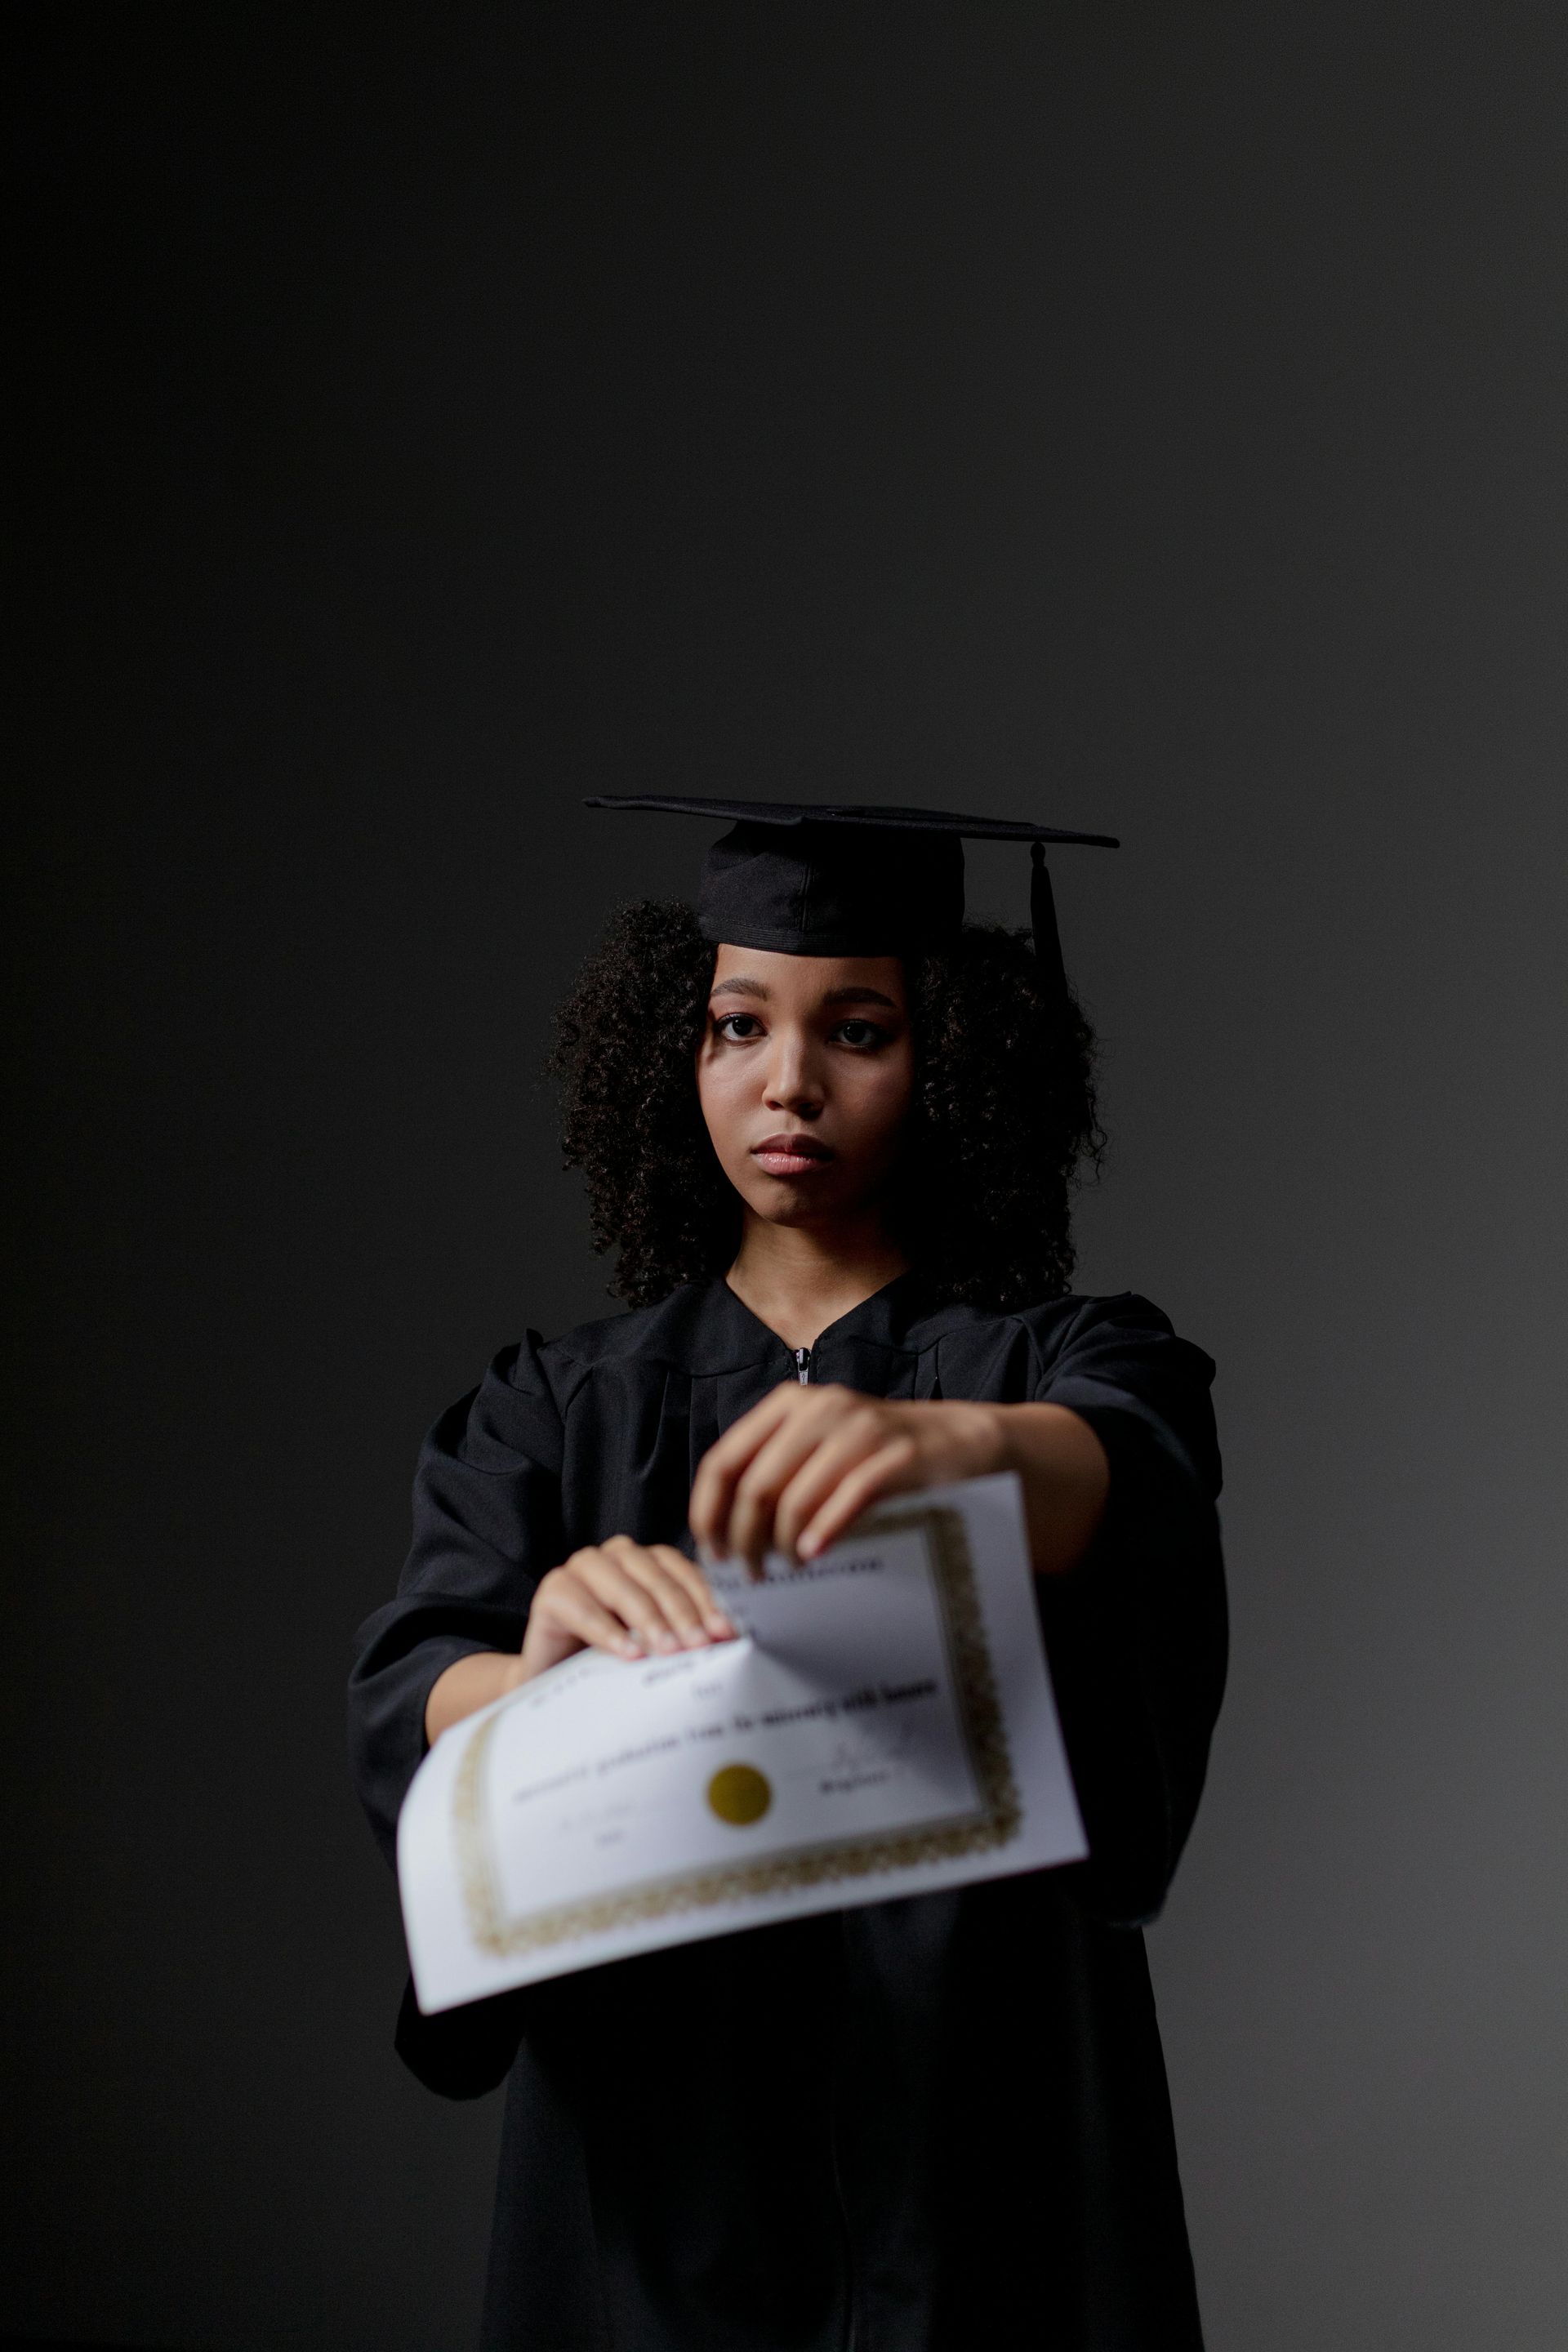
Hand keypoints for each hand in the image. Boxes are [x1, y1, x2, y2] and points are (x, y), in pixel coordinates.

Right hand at [515, 1537, 735, 1683]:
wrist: (558, 1685)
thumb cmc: (613, 1662)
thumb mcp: (655, 1645)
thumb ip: (684, 1635)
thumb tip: (727, 1642)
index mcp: (648, 1562)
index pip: (683, 1572)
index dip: (706, 1602)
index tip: (726, 1633)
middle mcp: (617, 1557)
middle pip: (657, 1579)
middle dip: (682, 1613)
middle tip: (700, 1645)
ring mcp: (582, 1568)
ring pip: (623, 1588)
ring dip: (649, 1620)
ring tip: (668, 1651)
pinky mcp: (552, 1590)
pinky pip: (582, 1607)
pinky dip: (608, 1632)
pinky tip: (629, 1654)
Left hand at [688, 1382, 1005, 1573]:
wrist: (961, 1440)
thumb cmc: (879, 1454)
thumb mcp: (820, 1446)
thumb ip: (776, 1469)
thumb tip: (723, 1528)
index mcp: (789, 1405)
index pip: (723, 1461)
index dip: (708, 1512)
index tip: (711, 1551)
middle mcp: (819, 1408)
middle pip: (755, 1487)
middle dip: (745, 1540)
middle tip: (751, 1573)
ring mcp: (860, 1429)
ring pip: (795, 1499)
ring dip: (782, 1545)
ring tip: (787, 1569)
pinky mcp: (897, 1456)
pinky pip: (847, 1501)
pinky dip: (824, 1533)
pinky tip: (814, 1554)